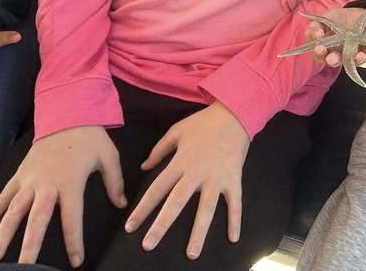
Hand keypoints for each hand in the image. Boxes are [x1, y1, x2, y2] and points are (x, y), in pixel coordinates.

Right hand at [0, 126, 124, 266]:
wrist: (67, 112)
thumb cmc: (90, 137)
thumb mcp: (108, 157)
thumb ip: (114, 183)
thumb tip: (121, 204)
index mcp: (70, 183)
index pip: (72, 219)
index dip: (74, 241)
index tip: (75, 261)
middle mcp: (47, 185)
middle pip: (36, 220)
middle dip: (29, 246)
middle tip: (24, 268)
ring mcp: (30, 180)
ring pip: (13, 212)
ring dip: (2, 235)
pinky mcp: (20, 174)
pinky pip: (5, 196)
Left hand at [125, 102, 247, 258]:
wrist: (234, 113)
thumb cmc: (203, 123)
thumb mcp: (176, 131)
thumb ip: (159, 150)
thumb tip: (143, 167)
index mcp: (180, 162)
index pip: (157, 189)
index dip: (142, 209)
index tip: (130, 227)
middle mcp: (196, 173)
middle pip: (176, 203)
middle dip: (162, 225)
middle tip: (148, 245)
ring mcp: (217, 177)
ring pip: (206, 209)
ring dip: (198, 232)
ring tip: (191, 253)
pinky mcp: (234, 178)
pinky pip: (235, 202)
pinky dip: (235, 220)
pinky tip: (233, 238)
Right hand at [307, 7, 365, 68]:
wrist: (358, 12)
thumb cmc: (338, 18)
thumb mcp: (325, 18)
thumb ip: (316, 26)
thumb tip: (315, 34)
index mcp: (325, 48)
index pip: (319, 55)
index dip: (318, 53)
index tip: (319, 47)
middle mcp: (338, 54)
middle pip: (334, 62)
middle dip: (333, 60)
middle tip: (332, 58)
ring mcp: (353, 54)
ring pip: (353, 61)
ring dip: (356, 59)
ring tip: (359, 56)